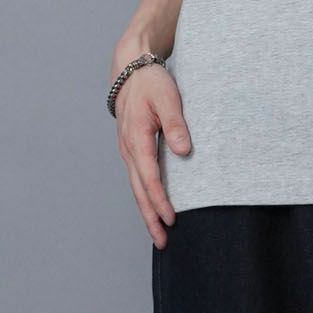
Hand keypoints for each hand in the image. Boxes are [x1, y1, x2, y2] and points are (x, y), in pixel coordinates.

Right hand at [113, 61, 190, 245]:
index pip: (149, 177)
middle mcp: (129, 149)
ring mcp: (128, 151)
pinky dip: (145, 198)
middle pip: (139, 191)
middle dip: (150, 218)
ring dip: (147, 212)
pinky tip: (153, 209)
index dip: (160, 201)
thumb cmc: (151, 83)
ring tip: (158, 235)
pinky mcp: (132, 151)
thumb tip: (184, 151)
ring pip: (136, 189)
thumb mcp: (167, 98)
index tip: (173, 219)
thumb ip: (177, 125)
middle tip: (163, 242)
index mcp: (136, 139)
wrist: (131, 70)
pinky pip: (138, 180)